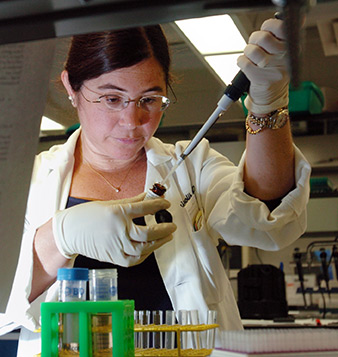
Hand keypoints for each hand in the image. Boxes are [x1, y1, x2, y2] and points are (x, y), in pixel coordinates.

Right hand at [52, 193, 176, 266]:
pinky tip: (151, 247)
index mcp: (117, 213)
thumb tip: (149, 196)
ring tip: (166, 236)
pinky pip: (134, 259)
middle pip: (148, 232)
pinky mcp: (114, 258)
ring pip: (144, 248)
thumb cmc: (88, 215)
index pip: (145, 208)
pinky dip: (145, 254)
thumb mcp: (110, 204)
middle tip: (172, 225)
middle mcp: (118, 230)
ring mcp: (116, 246)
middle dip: (164, 229)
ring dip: (158, 242)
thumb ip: (132, 202)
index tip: (166, 203)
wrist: (70, 231)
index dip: (159, 205)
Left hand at [237, 18, 288, 113]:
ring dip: (247, 52)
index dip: (269, 27)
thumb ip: (276, 37)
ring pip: (252, 50)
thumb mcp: (280, 53)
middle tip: (256, 47)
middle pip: (263, 37)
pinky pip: (243, 62)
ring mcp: (272, 68)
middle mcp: (283, 57)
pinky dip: (241, 63)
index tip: (266, 32)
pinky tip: (247, 67)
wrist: (270, 98)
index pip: (281, 27)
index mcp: (290, 47)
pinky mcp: (260, 78)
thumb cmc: (272, 72)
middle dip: (254, 40)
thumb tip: (274, 21)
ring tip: (251, 58)